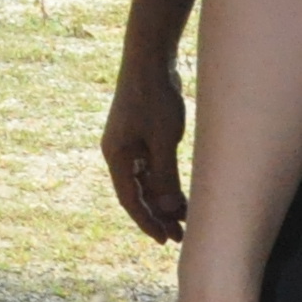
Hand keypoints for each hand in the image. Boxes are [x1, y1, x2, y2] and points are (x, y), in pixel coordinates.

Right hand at [102, 56, 189, 243]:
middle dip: (156, 216)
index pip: (130, 199)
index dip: (146, 222)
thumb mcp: (163, 140)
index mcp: (117, 156)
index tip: (164, 240)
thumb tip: (166, 209)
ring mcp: (128, 144)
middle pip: (136, 193)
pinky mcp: (139, 136)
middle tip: (179, 237)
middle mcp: (118, 153)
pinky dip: (163, 184)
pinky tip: (179, 194)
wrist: (149, 61)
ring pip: (144, 182)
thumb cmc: (154, 98)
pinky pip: (149, 169)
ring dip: (161, 201)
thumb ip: (164, 176)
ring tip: (184, 220)